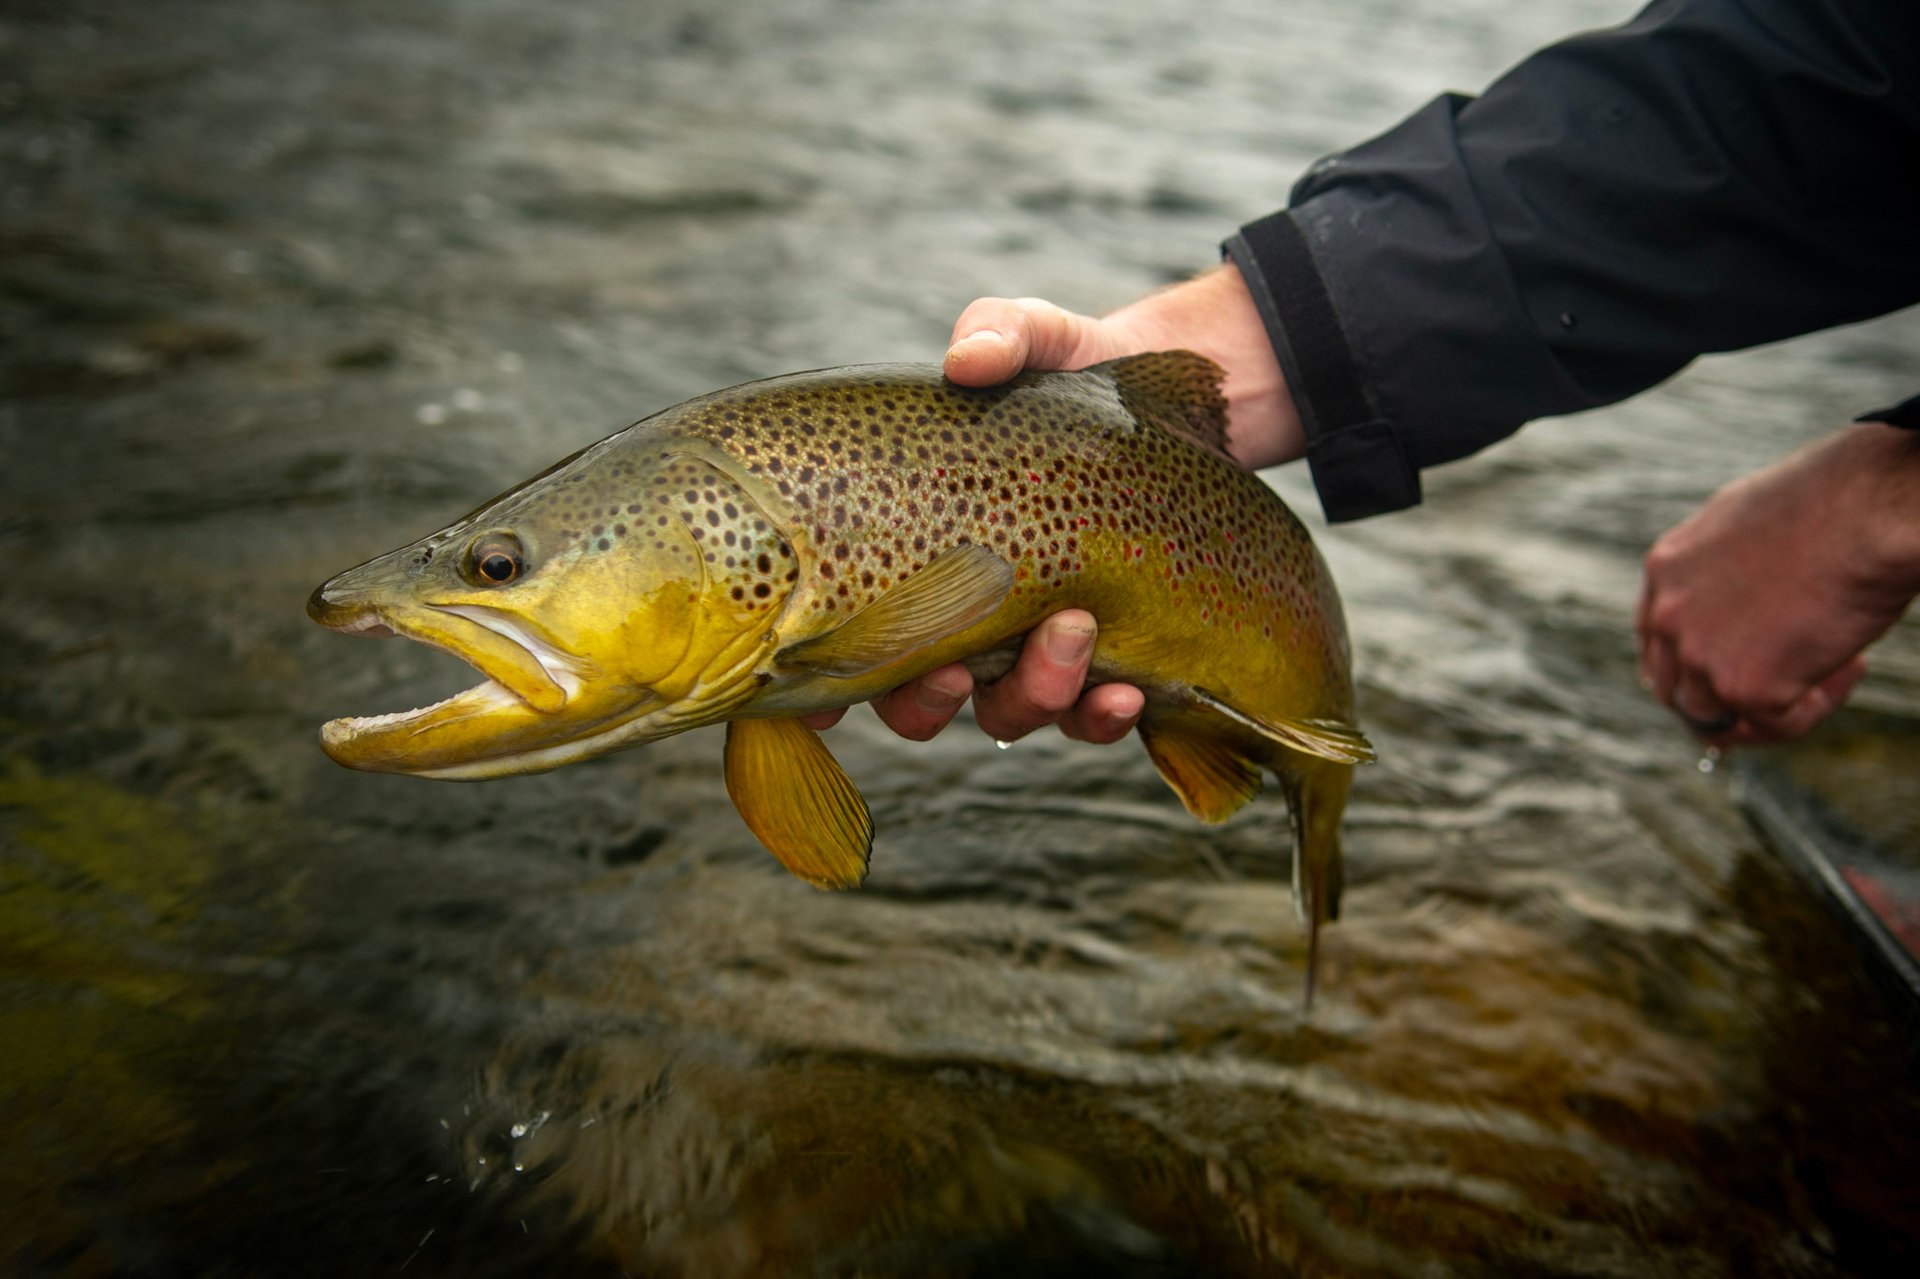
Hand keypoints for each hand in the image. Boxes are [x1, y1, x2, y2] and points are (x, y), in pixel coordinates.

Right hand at [816, 266, 1301, 746]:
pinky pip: (1092, 719)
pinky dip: (1102, 715)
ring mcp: (1031, 651)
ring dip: (1032, 692)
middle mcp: (961, 620)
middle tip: (956, 666)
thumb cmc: (1073, 376)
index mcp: (912, 555)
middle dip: (928, 698)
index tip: (816, 702)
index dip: (819, 684)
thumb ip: (999, 334)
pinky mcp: (1107, 663)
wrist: (1180, 408)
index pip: (845, 637)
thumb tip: (968, 359)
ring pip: (1006, 712)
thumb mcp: (1035, 339)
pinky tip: (1125, 690)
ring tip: (1073, 630)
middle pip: (916, 701)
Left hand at [1636, 421, 1919, 744]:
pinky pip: (1774, 724)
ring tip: (1828, 673)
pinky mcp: (1746, 686)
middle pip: (1673, 690)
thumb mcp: (1746, 523)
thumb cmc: (1831, 502)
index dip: (1686, 668)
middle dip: (1718, 703)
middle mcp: (1668, 617)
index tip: (1722, 677)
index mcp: (1665, 570)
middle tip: (1768, 704)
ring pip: (1715, 717)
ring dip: (1767, 710)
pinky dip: (1816, 707)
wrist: (1867, 510)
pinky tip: (1850, 667)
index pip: (1654, 641)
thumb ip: (1721, 568)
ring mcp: (1701, 655)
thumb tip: (1737, 599)